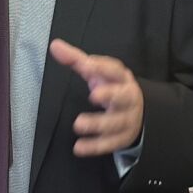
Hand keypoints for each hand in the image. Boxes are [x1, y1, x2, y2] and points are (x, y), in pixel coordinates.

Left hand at [49, 39, 143, 156]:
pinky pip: (110, 144)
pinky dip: (95, 147)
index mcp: (121, 78)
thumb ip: (76, 59)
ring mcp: (127, 119)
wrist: (138, 111)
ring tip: (78, 124)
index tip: (86, 64)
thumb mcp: (97, 72)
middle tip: (93, 95)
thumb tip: (55, 45)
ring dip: (98, 124)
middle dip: (110, 95)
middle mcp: (128, 98)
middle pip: (123, 97)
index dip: (101, 66)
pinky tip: (78, 148)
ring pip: (116, 123)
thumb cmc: (111, 87)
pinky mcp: (122, 138)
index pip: (114, 70)